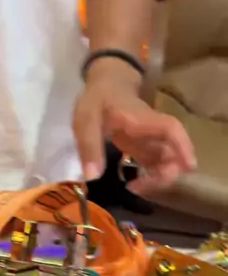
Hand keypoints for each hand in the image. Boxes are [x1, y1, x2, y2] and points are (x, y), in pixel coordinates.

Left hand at [73, 59, 195, 195]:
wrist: (106, 87)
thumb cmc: (98, 100)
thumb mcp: (85, 120)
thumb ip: (89, 146)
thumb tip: (92, 176)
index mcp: (141, 119)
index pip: (170, 129)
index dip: (183, 146)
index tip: (189, 168)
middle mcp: (152, 131)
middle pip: (173, 153)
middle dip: (164, 175)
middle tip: (136, 188)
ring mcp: (150, 140)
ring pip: (166, 162)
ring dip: (156, 179)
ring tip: (132, 188)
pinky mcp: (145, 148)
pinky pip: (155, 165)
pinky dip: (149, 178)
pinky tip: (133, 185)